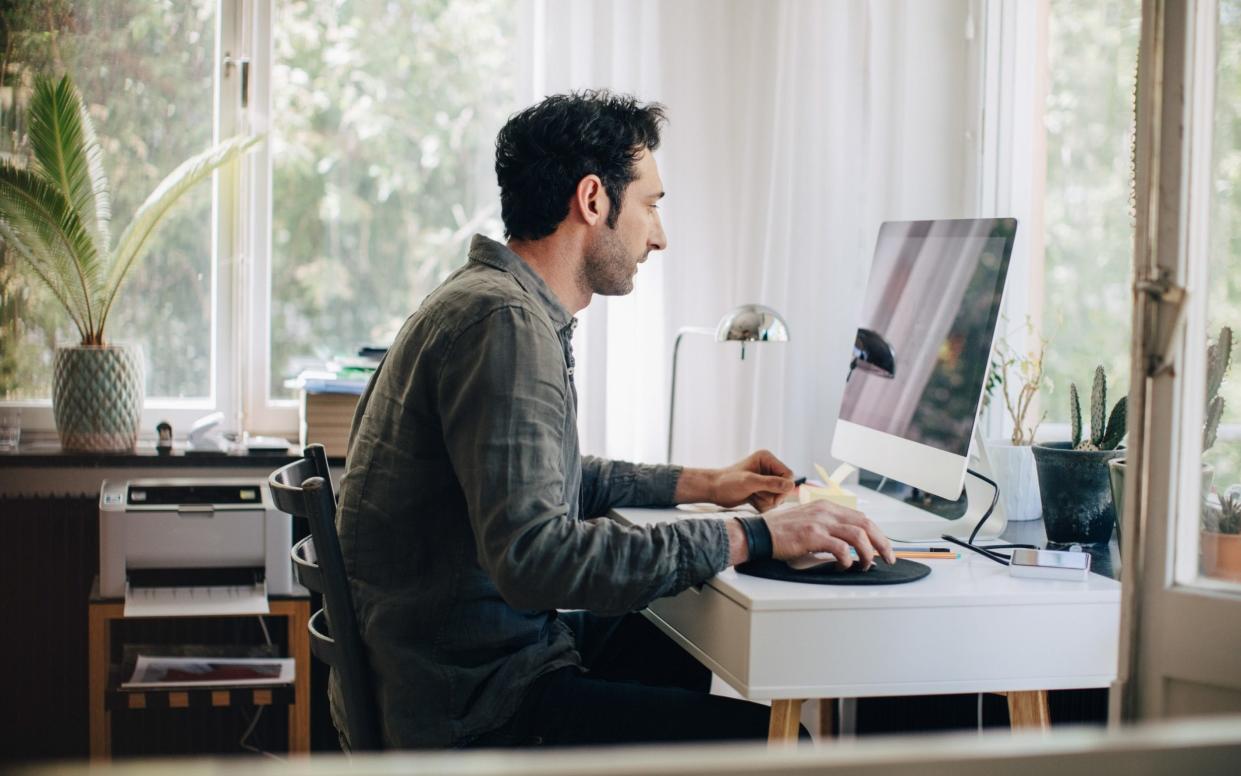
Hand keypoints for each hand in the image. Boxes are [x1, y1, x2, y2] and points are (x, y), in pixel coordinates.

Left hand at [711, 449, 794, 512]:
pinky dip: (763, 505)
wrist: (713, 490)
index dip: (783, 487)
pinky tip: (751, 500)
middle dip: (773, 496)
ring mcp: (765, 479)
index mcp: (767, 459)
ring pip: (778, 496)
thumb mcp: (749, 482)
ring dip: (767, 501)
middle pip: (785, 487)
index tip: (772, 495)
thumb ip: (771, 483)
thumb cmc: (727, 482)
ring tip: (752, 497)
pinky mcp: (761, 490)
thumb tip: (791, 485)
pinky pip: (771, 502)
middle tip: (757, 495)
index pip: (788, 475)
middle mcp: (768, 467)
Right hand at [760, 501, 895, 568]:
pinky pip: (841, 548)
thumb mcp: (808, 520)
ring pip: (858, 535)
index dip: (877, 533)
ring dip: (867, 553)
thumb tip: (849, 546)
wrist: (759, 533)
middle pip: (866, 524)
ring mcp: (820, 522)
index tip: (883, 546)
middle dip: (882, 543)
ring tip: (866, 565)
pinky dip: (848, 560)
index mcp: (827, 506)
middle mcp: (826, 510)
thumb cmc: (781, 531)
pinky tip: (844, 566)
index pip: (862, 517)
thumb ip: (827, 527)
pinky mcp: (813, 535)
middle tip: (888, 558)